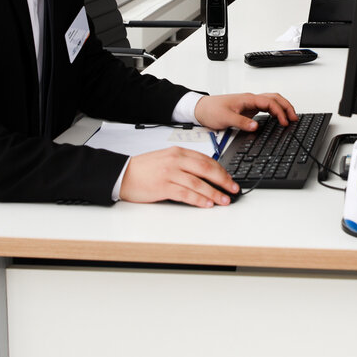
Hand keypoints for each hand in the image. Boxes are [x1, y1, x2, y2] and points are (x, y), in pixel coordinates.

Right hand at [120, 146, 238, 206]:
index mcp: (178, 152)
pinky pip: (186, 194)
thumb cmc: (145, 168)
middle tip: (233, 189)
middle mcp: (176, 160)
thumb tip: (205, 174)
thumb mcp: (166, 158)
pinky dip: (198, 199)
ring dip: (213, 193)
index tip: (230, 179)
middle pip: (206, 169)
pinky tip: (207, 204)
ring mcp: (170, 173)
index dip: (221, 171)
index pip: (206, 160)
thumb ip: (184, 163)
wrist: (123, 174)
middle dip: (223, 180)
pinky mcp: (163, 187)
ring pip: (198, 183)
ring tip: (223, 200)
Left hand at [194, 92, 297, 131]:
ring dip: (282, 107)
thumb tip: (256, 126)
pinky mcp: (248, 109)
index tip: (284, 122)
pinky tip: (277, 118)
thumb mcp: (225, 118)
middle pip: (274, 98)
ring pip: (271, 101)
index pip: (269, 102)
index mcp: (247, 99)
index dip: (280, 112)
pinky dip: (275, 111)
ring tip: (290, 118)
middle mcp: (250, 99)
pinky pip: (266, 107)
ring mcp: (250, 103)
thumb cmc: (210, 110)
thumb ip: (242, 123)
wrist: (200, 108)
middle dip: (287, 107)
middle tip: (294, 118)